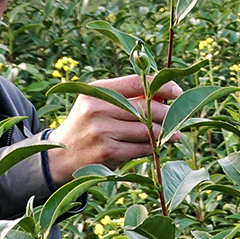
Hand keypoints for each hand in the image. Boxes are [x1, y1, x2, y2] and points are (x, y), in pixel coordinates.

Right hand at [47, 75, 182, 183]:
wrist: (59, 156)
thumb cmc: (87, 125)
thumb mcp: (98, 103)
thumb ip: (127, 97)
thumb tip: (166, 96)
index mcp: (97, 90)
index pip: (137, 82)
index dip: (162, 86)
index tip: (178, 92)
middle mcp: (98, 108)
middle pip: (147, 108)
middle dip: (169, 114)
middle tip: (180, 118)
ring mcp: (102, 131)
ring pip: (148, 131)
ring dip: (166, 133)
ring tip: (174, 134)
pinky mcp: (107, 152)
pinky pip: (142, 149)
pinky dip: (153, 148)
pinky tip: (158, 146)